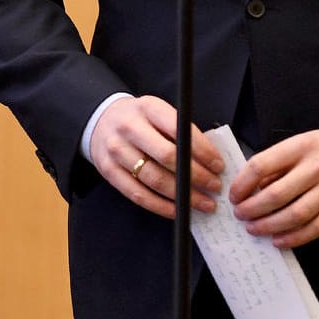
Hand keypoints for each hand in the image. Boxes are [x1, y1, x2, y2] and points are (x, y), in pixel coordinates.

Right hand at [86, 94, 224, 217]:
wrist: (100, 120)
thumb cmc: (139, 119)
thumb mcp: (158, 112)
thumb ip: (180, 131)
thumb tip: (210, 161)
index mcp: (147, 108)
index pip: (179, 130)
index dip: (202, 150)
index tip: (218, 166)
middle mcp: (129, 127)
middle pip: (167, 157)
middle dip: (196, 175)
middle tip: (214, 187)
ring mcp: (116, 150)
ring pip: (154, 179)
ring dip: (183, 195)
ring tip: (203, 203)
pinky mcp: (109, 171)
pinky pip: (138, 195)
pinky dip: (161, 206)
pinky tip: (178, 210)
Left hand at [229, 124, 318, 247]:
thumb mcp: (302, 143)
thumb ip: (278, 163)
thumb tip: (253, 187)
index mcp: (300, 147)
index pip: (261, 166)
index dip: (242, 184)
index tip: (234, 195)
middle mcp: (316, 168)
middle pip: (276, 195)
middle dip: (252, 209)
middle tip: (240, 215)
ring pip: (295, 215)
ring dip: (270, 226)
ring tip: (255, 229)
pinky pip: (316, 228)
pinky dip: (295, 237)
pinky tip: (279, 240)